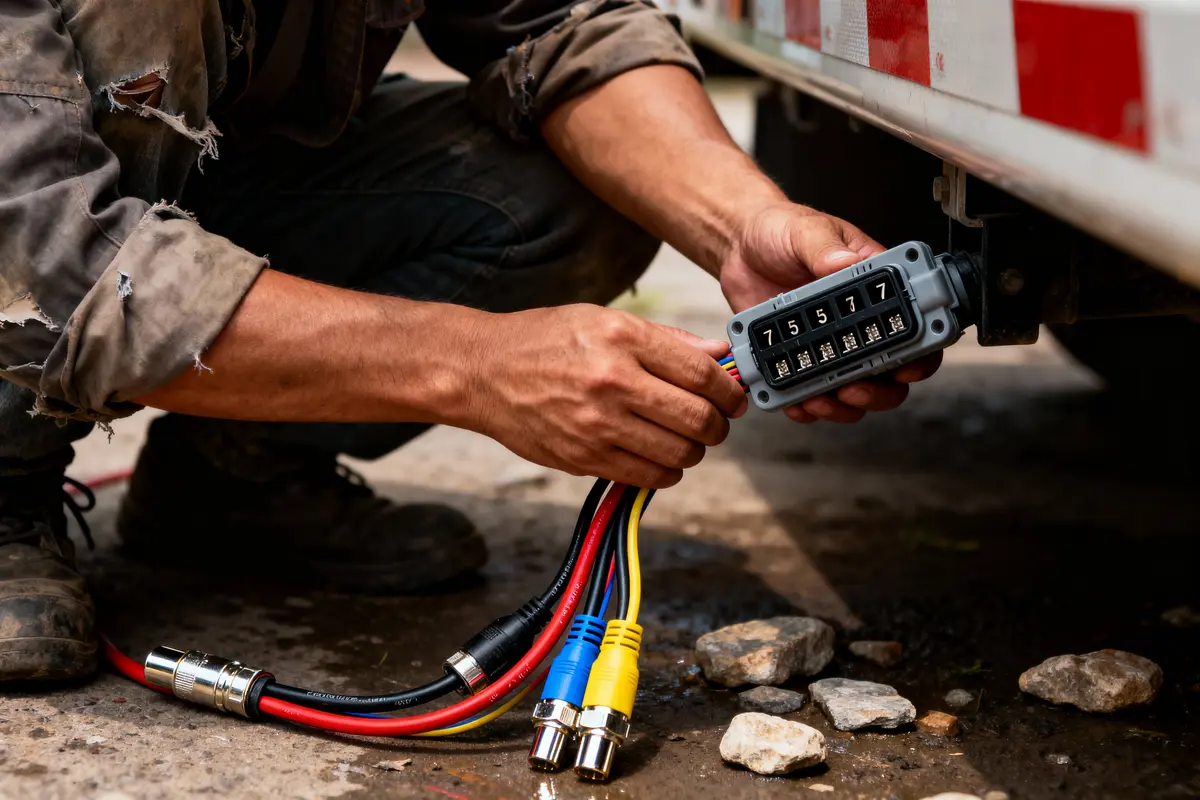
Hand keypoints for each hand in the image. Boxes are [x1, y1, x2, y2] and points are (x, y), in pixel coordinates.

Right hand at [469, 305, 747, 487]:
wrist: (483, 372)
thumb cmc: (545, 340)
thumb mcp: (604, 320)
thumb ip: (666, 340)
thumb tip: (719, 355)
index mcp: (623, 339)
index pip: (701, 373)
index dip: (729, 391)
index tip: (733, 397)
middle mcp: (612, 382)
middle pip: (697, 418)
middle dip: (718, 425)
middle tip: (715, 422)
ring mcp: (597, 424)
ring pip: (678, 454)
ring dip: (693, 451)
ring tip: (684, 439)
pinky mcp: (583, 458)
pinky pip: (647, 476)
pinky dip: (665, 471)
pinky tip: (658, 455)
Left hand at [720, 203, 941, 422]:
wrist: (739, 247)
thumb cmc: (781, 231)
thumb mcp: (806, 231)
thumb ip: (825, 248)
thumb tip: (844, 265)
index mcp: (872, 287)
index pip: (912, 323)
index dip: (920, 351)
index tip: (906, 365)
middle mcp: (856, 321)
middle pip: (890, 372)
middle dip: (878, 390)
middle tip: (855, 387)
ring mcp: (829, 344)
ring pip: (854, 391)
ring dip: (844, 405)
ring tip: (822, 399)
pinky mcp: (798, 358)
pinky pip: (810, 393)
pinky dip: (806, 406)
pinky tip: (796, 402)